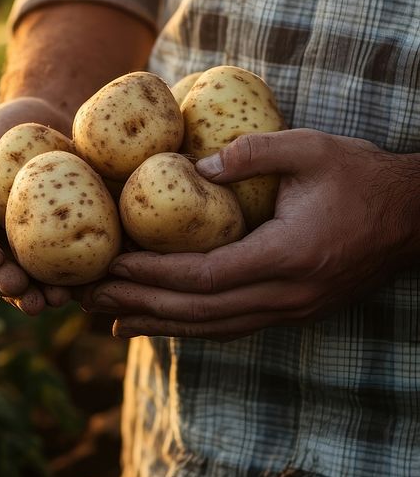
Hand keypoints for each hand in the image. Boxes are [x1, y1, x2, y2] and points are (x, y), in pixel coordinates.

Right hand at [0, 96, 77, 314]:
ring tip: (54, 300)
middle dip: (8, 287)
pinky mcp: (67, 248)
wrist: (52, 123)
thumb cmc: (2, 134)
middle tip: (20, 289)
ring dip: (41, 295)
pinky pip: (71, 270)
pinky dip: (79, 284)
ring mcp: (33, 251)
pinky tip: (89, 288)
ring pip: (33, 283)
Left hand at [81, 129, 419, 339]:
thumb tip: (190, 170)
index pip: (204, 275)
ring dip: (159, 324)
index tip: (110, 266)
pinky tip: (160, 323)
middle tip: (89, 297)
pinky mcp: (293, 310)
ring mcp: (291, 309)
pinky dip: (190, 326)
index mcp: (288, 255)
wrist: (416, 217)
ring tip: (108, 318)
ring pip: (213, 327)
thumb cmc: (362, 176)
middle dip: (140, 305)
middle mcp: (287, 294)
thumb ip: (251, 153)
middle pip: (199, 310)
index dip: (152, 275)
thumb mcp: (311, 149)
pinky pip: (231, 325)